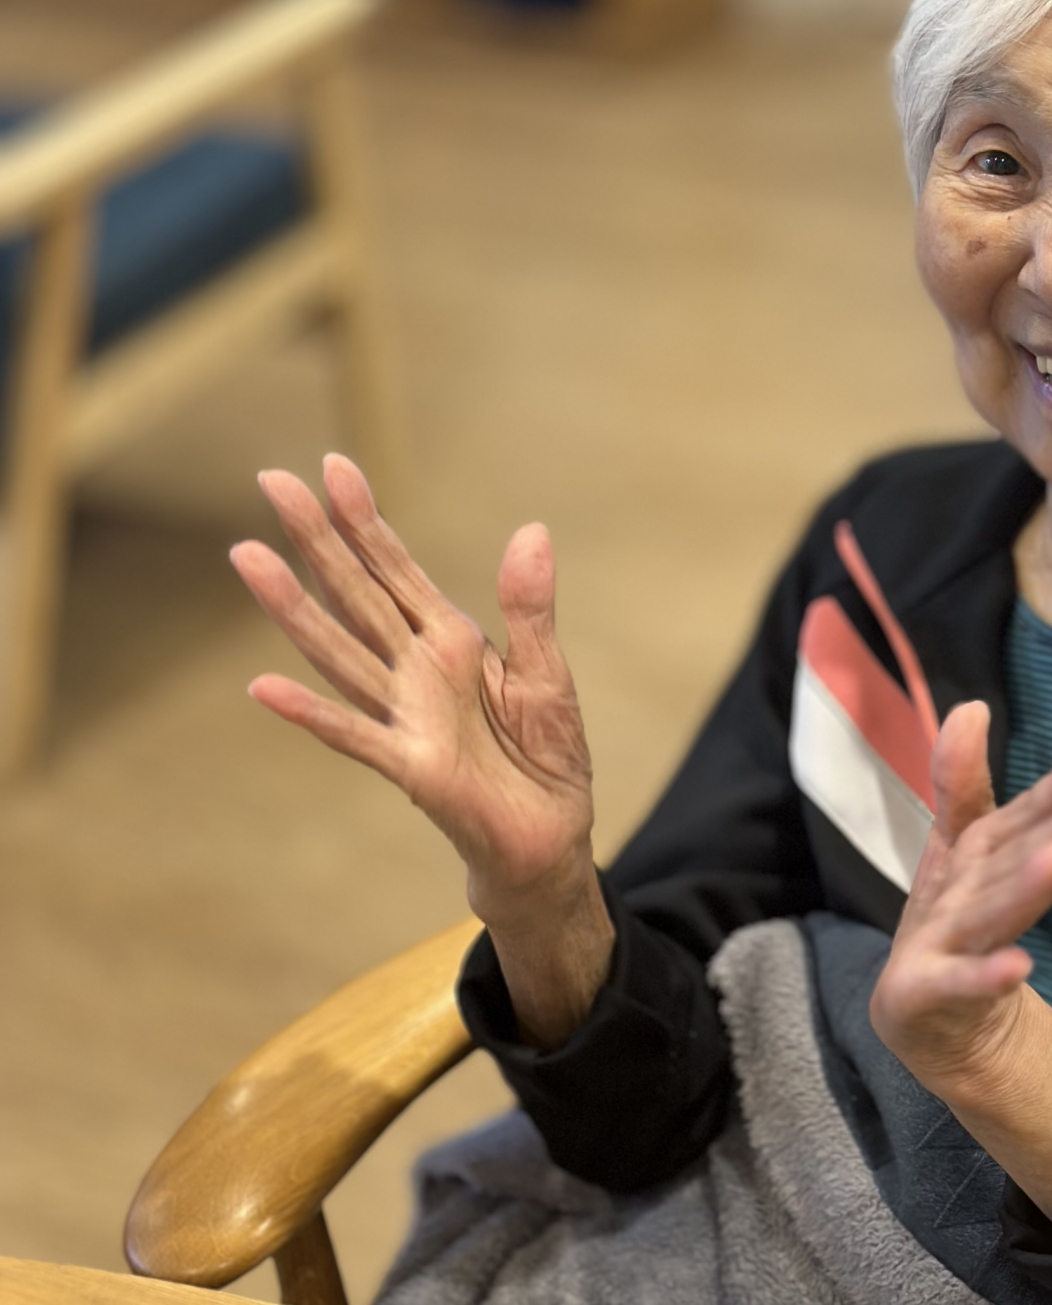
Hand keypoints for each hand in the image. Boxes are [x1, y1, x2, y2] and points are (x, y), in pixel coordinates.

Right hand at [232, 455, 607, 1044]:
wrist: (549, 839)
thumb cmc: (542, 756)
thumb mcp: (547, 672)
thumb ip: (530, 607)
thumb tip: (530, 530)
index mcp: (449, 642)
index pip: (397, 569)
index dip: (365, 519)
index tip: (332, 465)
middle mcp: (415, 672)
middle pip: (356, 593)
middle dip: (317, 538)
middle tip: (270, 479)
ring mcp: (405, 717)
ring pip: (340, 651)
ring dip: (294, 607)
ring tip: (247, 556)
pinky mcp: (412, 768)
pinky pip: (357, 735)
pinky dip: (311, 713)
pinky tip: (263, 686)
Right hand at [870, 703, 1051, 1227]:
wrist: (927, 1024)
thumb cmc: (953, 924)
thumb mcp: (967, 856)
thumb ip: (966, 786)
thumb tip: (970, 706)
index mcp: (971, 857)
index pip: (1018, 817)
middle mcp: (955, 892)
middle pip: (1011, 861)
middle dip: (1051, 829)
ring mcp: (936, 943)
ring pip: (990, 915)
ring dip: (1024, 888)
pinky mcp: (922, 993)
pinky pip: (961, 984)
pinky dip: (987, 977)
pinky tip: (1019, 966)